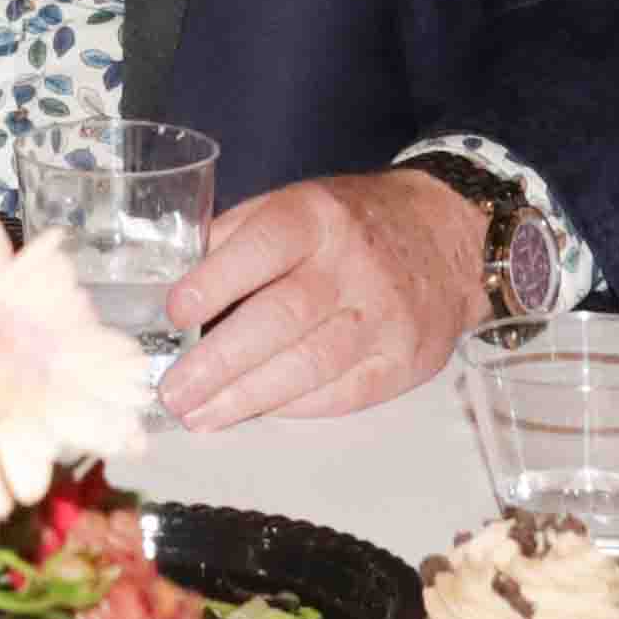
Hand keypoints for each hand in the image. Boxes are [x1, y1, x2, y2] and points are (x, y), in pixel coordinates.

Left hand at [148, 166, 484, 426]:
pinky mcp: (404, 361)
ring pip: (310, 364)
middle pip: (282, 317)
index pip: (264, 245)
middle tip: (172, 390)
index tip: (175, 313)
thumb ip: (236, 238)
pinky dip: (292, 407)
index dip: (217, 280)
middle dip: (219, 361)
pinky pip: (342, 393)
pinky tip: (253, 412)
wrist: (447, 239)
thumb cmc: (351, 224)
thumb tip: (171, 283)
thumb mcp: (294, 204)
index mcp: (317, 216)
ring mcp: (384, 317)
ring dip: (247, 397)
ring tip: (199, 414)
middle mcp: (353, 266)